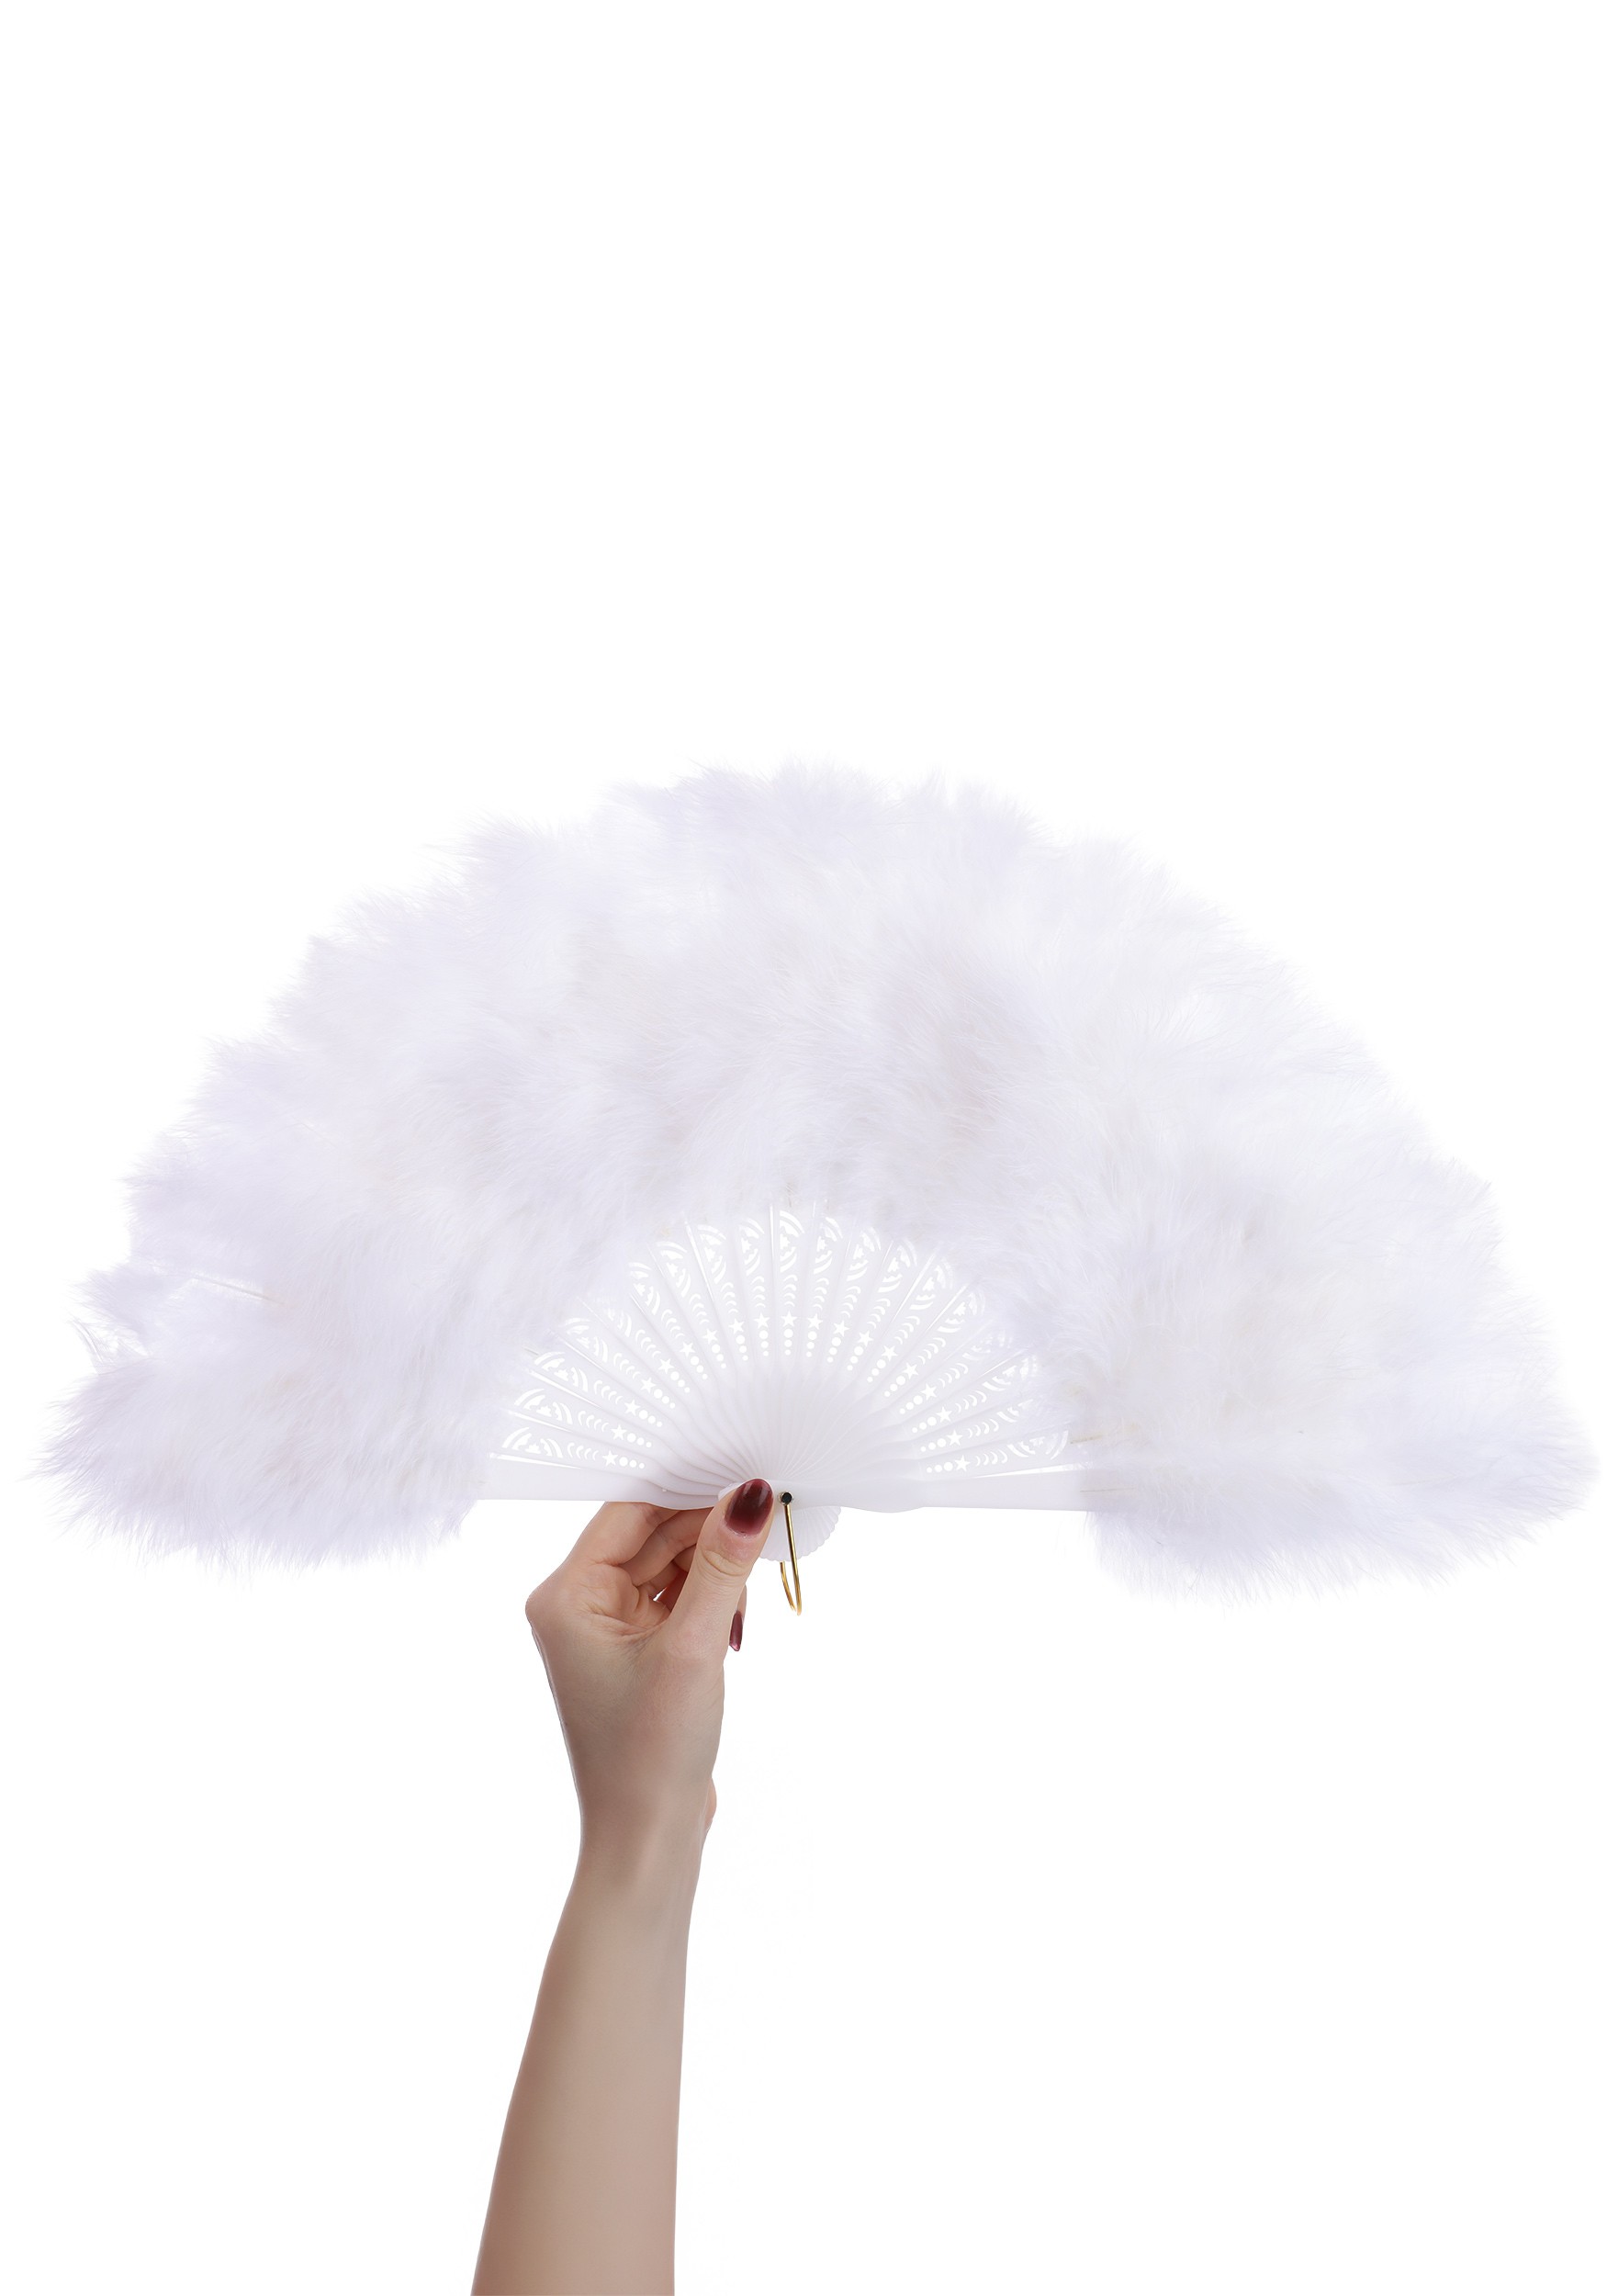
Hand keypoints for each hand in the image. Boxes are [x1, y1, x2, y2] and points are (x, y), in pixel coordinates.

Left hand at [523, 1479, 775, 1876]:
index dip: (686, 1487)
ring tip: (754, 1577)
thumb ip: (721, 1566)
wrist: (648, 1841)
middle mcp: (577, 1605)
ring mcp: (606, 1630)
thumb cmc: (651, 1753)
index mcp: (566, 1595)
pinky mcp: (637, 1653)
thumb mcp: (693, 1648)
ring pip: (668, 1564)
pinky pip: (676, 1598)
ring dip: (713, 1565)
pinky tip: (739, 1614)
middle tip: (766, 1516)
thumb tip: (748, 1494)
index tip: (743, 1470)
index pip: (628, 1510)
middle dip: (707, 1527)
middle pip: (650, 1533)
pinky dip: (710, 1596)